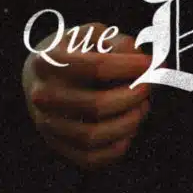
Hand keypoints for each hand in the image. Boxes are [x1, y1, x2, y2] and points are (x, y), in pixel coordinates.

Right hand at [22, 22, 152, 169]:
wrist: (40, 73)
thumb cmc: (76, 49)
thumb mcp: (94, 34)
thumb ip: (119, 43)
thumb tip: (144, 62)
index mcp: (50, 60)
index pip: (96, 67)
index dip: (129, 66)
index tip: (151, 64)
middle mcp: (42, 95)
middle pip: (96, 105)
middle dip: (133, 96)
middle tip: (150, 86)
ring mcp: (46, 123)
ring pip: (92, 136)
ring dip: (128, 123)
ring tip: (142, 106)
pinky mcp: (55, 145)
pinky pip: (88, 159)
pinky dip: (116, 148)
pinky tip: (130, 129)